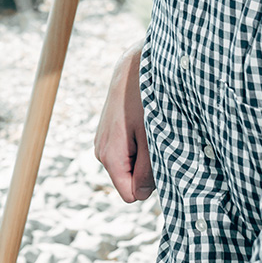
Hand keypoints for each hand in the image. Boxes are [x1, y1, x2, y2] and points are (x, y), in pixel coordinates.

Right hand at [94, 45, 153, 201]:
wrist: (134, 68)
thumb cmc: (146, 102)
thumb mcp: (152, 139)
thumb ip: (147, 172)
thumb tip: (140, 194)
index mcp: (110, 157)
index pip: (130, 194)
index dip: (149, 184)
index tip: (160, 162)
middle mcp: (101, 152)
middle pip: (129, 180)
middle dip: (146, 168)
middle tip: (157, 141)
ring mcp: (103, 141)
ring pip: (129, 164)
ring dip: (143, 154)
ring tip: (151, 129)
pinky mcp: (108, 132)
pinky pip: (126, 151)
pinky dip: (138, 142)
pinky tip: (143, 123)